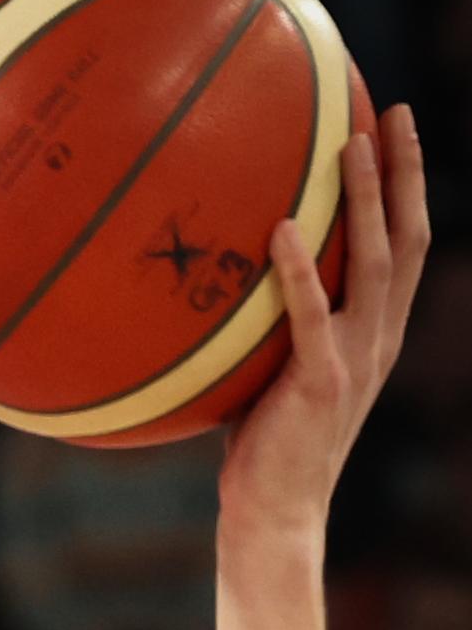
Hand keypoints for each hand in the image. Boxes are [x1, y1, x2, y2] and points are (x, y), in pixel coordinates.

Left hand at [216, 105, 429, 545]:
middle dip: (404, 174)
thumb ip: (270, 328)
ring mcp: (354, 360)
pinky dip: (299, 271)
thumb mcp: (276, 376)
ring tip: (350, 144)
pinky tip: (283, 227)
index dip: (407, 190)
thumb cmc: (265, 451)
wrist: (276, 516)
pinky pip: (312, 315)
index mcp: (375, 337)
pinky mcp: (320, 382)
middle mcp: (378, 341)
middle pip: (405, 241)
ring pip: (372, 264)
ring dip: (366, 201)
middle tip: (393, 113)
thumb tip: (221, 278)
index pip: (404, 249)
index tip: (397, 133)